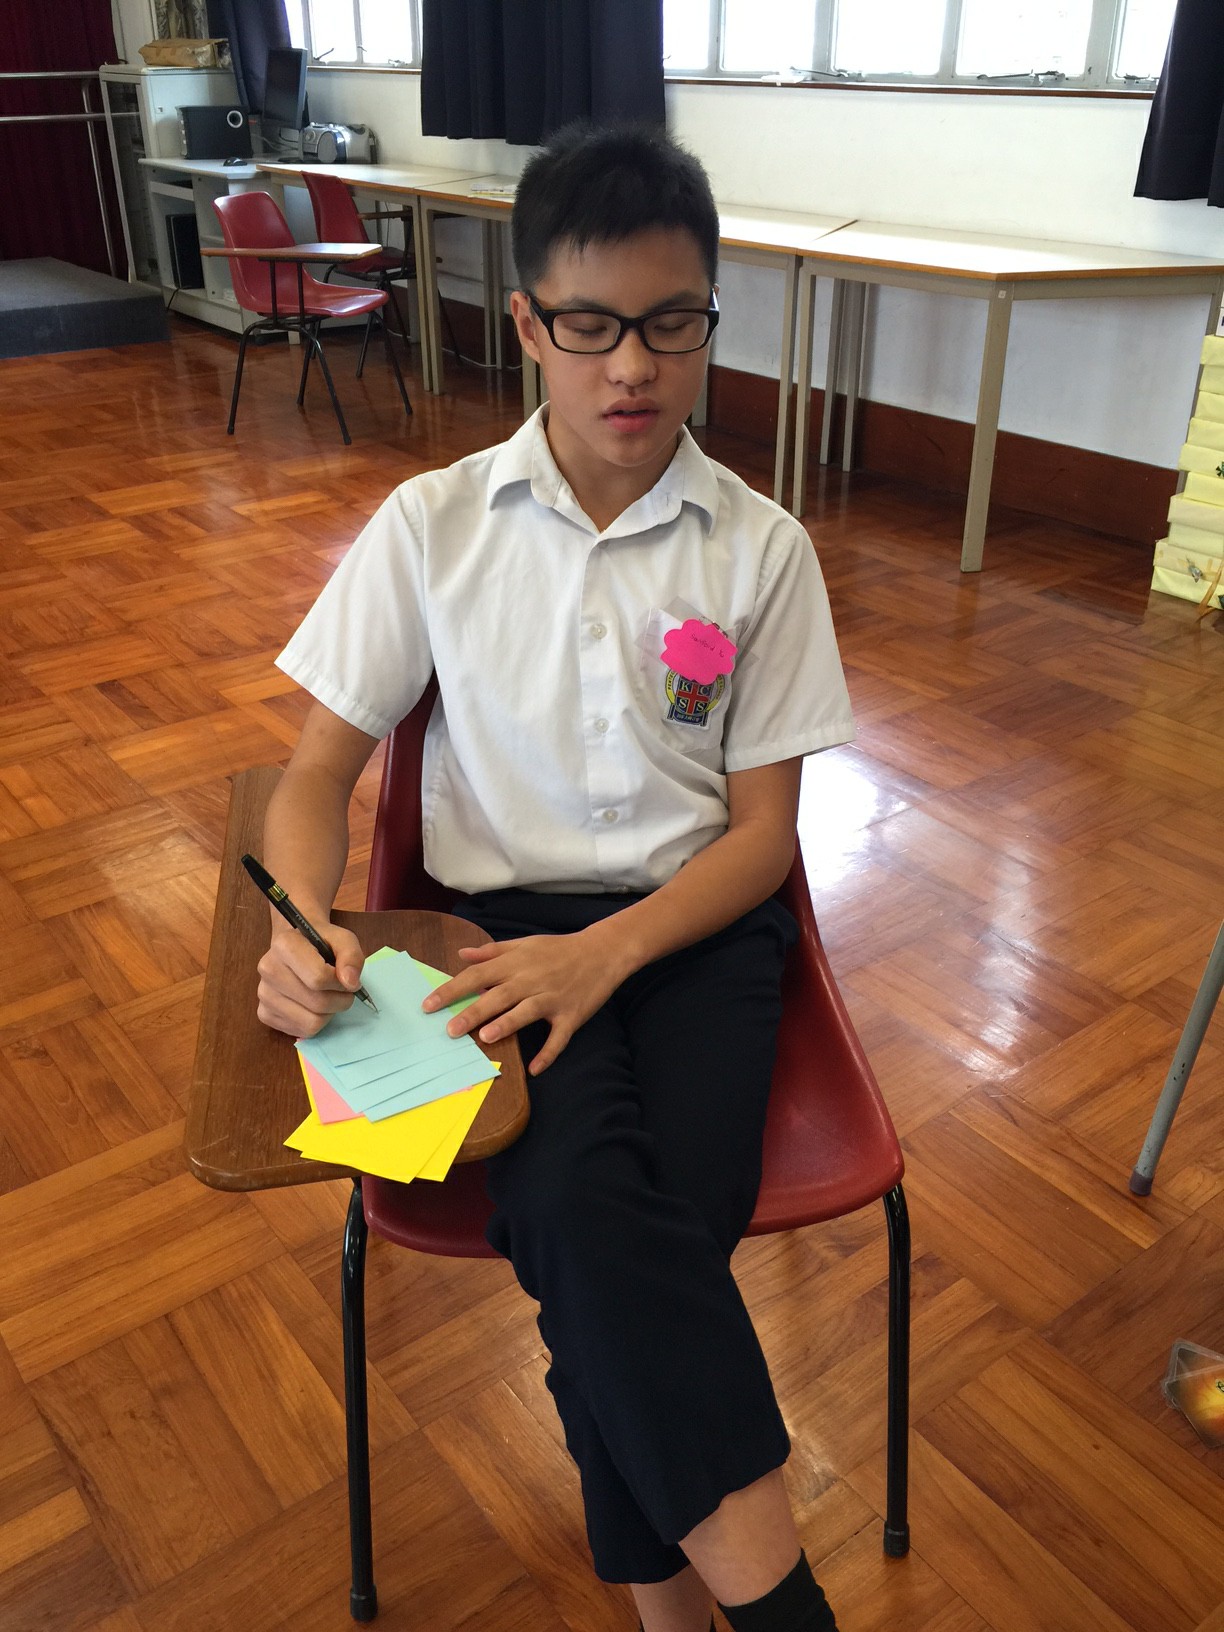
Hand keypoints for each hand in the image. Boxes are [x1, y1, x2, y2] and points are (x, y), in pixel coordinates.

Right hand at [256, 921, 365, 1037]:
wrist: (297, 944)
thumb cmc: (322, 942)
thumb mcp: (343, 939)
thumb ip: (351, 957)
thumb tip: (351, 983)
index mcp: (284, 945)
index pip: (319, 978)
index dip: (340, 983)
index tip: (345, 977)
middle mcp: (268, 969)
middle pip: (317, 1003)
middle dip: (339, 1000)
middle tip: (340, 990)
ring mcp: (263, 994)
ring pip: (311, 1022)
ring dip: (328, 1013)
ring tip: (326, 995)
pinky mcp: (264, 1014)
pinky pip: (301, 1031)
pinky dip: (314, 1023)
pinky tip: (311, 1005)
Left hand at [422, 927, 629, 1073]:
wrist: (602, 952)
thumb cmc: (558, 949)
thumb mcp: (523, 944)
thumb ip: (492, 951)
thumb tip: (462, 954)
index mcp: (516, 963)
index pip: (477, 975)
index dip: (452, 990)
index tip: (429, 1005)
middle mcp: (531, 980)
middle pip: (498, 996)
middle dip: (473, 1012)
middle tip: (450, 1030)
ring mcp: (552, 998)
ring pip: (526, 1012)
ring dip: (507, 1025)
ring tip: (486, 1038)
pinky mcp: (571, 1016)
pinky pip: (559, 1037)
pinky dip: (548, 1053)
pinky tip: (535, 1070)